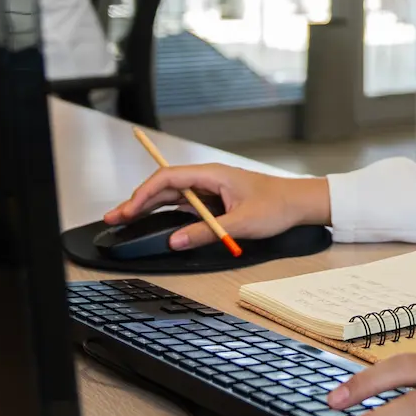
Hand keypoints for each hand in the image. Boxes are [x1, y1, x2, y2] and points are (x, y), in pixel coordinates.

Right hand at [104, 165, 329, 249]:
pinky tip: (151, 221)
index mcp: (212, 174)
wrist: (300, 203)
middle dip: (138, 200)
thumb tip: (175, 241)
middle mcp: (208, 178)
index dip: (145, 193)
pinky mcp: (215, 201)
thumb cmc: (277, 206)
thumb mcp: (241, 223)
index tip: (129, 209)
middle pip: (165, 186)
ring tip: (124, 219)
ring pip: (172, 195)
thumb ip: (206, 233)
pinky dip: (165, 212)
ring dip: (149, 206)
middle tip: (115, 217)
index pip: (169, 178)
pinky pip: (184, 204)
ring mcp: (210, 189)